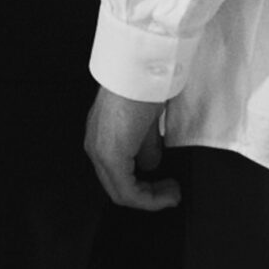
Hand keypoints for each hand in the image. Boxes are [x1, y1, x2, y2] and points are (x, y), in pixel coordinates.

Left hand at [85, 89, 181, 212]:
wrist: (140, 70)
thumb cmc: (144, 84)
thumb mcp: (146, 122)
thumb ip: (145, 146)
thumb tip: (151, 164)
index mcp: (102, 136)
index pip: (118, 175)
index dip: (144, 187)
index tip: (167, 187)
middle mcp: (95, 147)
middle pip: (118, 189)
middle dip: (150, 196)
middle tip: (172, 194)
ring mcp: (100, 152)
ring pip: (122, 193)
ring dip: (151, 198)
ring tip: (172, 193)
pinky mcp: (110, 156)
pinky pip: (126, 191)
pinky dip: (149, 198)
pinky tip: (167, 192)